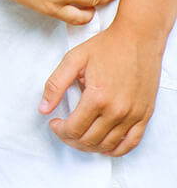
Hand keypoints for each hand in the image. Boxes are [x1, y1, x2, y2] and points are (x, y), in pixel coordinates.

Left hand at [40, 23, 163, 155]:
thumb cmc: (106, 47)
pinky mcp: (145, 114)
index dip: (59, 130)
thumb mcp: (73, 60)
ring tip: (79, 135)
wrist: (137, 38)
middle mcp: (117, 110)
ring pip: (108, 145)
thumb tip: (43, 108)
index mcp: (97, 97)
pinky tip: (103, 144)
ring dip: (89, 146)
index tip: (55, 123)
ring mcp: (133, 114)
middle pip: (89, 140)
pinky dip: (115, 149)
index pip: (73, 129)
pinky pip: (131, 143)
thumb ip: (55, 85)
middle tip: (64, 129)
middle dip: (71, 139)